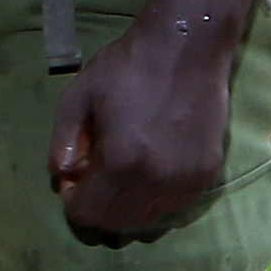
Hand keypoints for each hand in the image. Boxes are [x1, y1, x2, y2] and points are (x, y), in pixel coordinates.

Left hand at [48, 13, 240, 240]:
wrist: (187, 45)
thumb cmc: (127, 66)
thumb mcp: (77, 97)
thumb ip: (62, 143)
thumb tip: (64, 175)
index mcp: (121, 161)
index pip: (88, 215)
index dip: (72, 201)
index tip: (74, 177)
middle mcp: (157, 179)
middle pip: (118, 224)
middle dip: (99, 205)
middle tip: (96, 173)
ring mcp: (187, 178)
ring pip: (148, 219)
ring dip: (127, 204)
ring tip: (123, 168)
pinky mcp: (208, 172)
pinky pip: (174, 205)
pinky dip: (154, 197)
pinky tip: (150, 166)